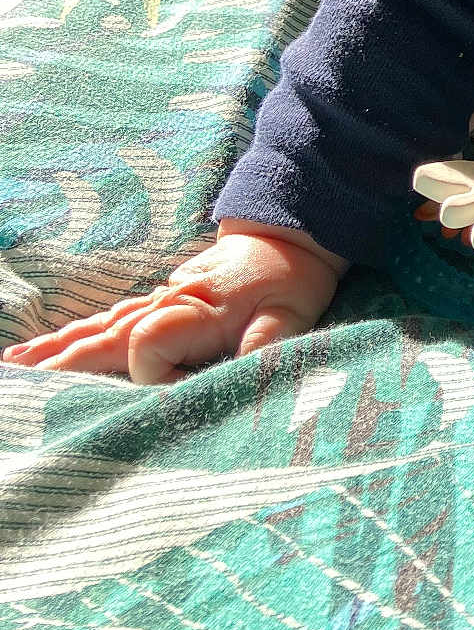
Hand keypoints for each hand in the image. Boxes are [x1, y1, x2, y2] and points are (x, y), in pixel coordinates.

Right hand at [1, 221, 348, 383]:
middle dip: (63, 363)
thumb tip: (239, 382)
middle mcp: (165, 303)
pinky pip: (105, 321)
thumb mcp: (290, 316)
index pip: (149, 347)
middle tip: (20, 387)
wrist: (290, 235)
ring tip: (13, 368)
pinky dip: (70, 336)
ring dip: (55, 349)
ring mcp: (156, 301)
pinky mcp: (157, 302)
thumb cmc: (290, 281)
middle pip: (104, 336)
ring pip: (96, 328)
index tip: (180, 394)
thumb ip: (263, 349)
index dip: (156, 376)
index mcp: (194, 310)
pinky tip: (40, 349)